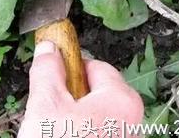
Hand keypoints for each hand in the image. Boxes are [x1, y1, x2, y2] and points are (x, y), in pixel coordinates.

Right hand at [18, 41, 143, 137]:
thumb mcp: (45, 103)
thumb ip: (48, 70)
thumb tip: (49, 49)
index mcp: (121, 100)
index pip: (95, 66)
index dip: (69, 69)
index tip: (53, 73)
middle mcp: (133, 122)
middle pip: (97, 93)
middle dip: (71, 98)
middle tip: (50, 111)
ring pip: (97, 118)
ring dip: (74, 121)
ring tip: (54, 133)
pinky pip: (99, 137)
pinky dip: (81, 137)